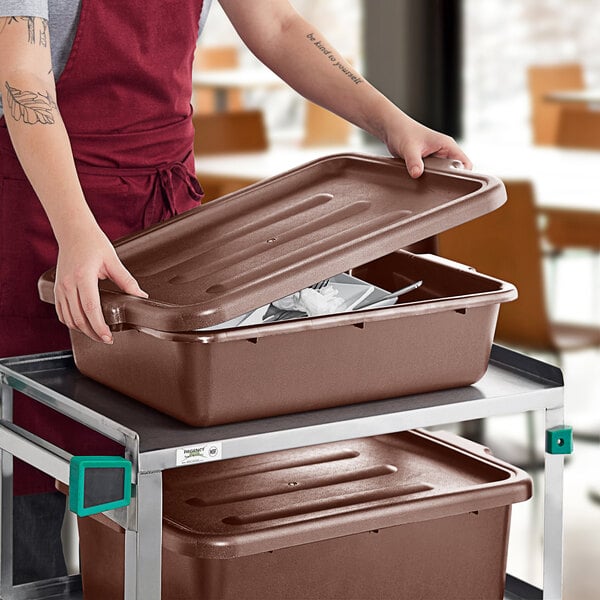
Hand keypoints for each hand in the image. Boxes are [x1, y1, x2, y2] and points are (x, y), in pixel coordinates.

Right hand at [54, 224, 147, 342]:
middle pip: (78, 318)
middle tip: (107, 340)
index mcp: (83, 277)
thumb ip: (126, 280)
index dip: (99, 326)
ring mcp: (60, 287)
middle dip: (93, 333)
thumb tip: (140, 295)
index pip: (90, 309)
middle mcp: (68, 284)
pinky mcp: (56, 289)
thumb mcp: (113, 260)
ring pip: (68, 318)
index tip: (108, 337)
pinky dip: (71, 322)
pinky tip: (83, 325)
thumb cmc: (93, 243)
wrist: (73, 231)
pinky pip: (61, 313)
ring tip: (97, 334)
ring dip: (82, 330)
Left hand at [382, 112, 472, 178]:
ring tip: (430, 186)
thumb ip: (414, 162)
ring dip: (438, 180)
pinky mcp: (427, 163)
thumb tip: (417, 174)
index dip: (464, 175)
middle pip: (455, 171)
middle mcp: (444, 152)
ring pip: (443, 174)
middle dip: (449, 181)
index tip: (455, 185)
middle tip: (439, 188)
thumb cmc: (403, 132)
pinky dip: (429, 179)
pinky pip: (433, 174)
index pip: (465, 163)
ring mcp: (436, 158)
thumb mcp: (409, 148)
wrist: (392, 129)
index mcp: (447, 145)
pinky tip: (423, 183)